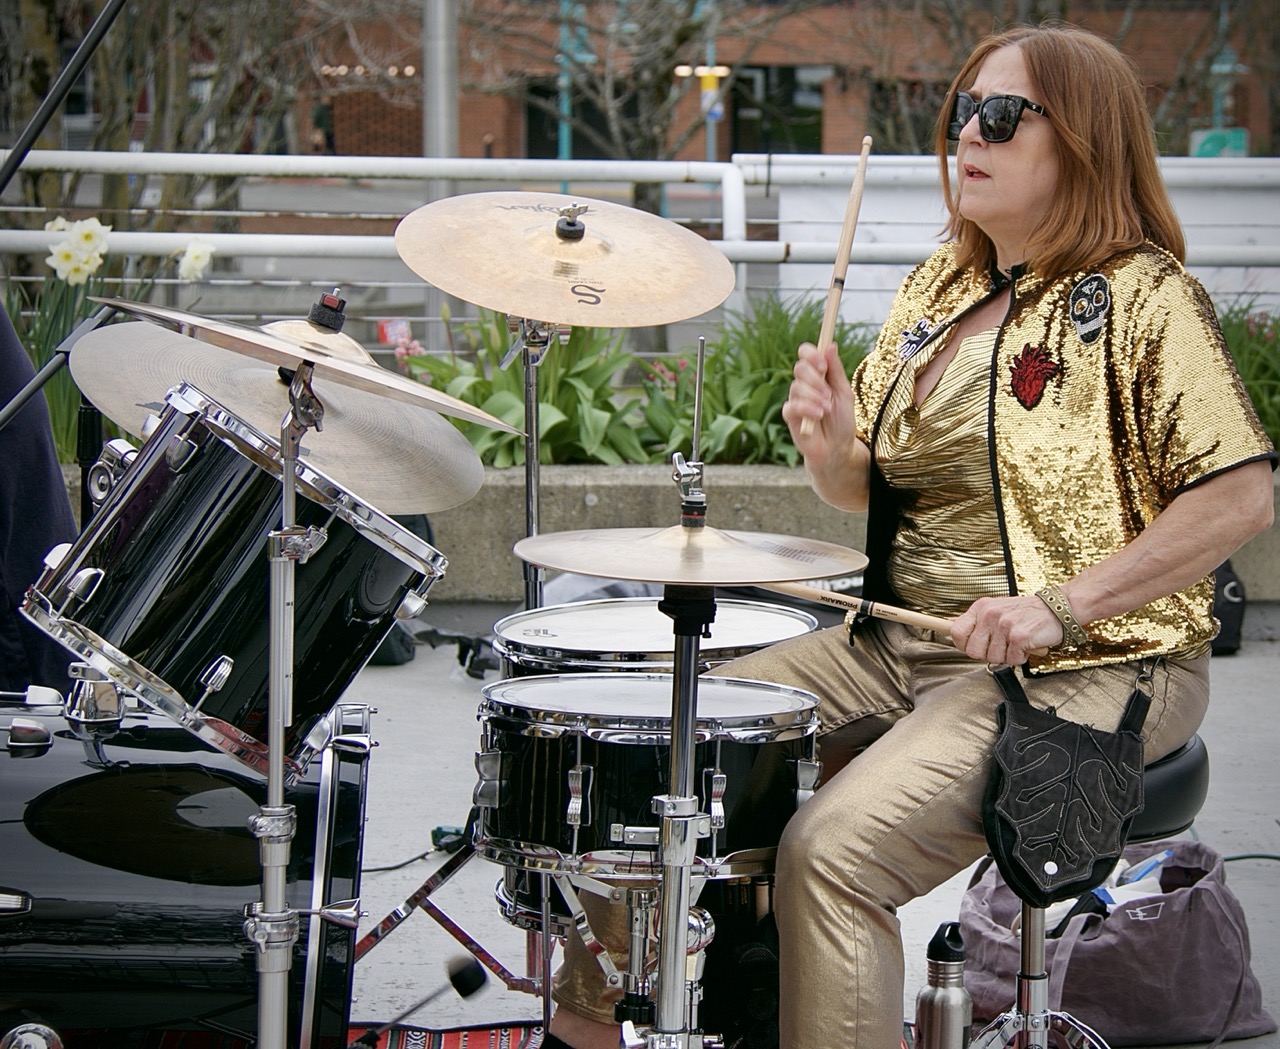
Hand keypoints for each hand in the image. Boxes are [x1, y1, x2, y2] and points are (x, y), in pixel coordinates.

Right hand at [781, 341, 854, 464]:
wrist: (838, 448)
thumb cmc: (842, 421)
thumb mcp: (845, 393)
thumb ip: (836, 371)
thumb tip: (831, 345)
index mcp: (817, 375)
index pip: (806, 354)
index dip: (811, 354)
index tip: (823, 365)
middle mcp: (804, 385)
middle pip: (800, 368)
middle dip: (815, 378)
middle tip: (828, 392)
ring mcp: (795, 399)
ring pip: (797, 387)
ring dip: (815, 397)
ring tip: (827, 409)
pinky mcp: (789, 416)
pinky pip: (792, 405)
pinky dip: (807, 408)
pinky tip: (818, 415)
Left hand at [951, 594, 1063, 664]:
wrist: (1057, 609)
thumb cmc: (1026, 612)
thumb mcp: (995, 608)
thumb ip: (974, 619)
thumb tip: (949, 624)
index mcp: (981, 607)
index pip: (956, 632)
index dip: (963, 645)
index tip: (974, 646)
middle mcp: (990, 614)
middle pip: (973, 651)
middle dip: (988, 654)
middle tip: (1002, 646)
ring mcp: (1004, 625)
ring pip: (993, 658)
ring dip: (1006, 656)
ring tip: (1016, 642)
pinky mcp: (1019, 636)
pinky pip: (1011, 660)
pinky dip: (1020, 657)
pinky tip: (1026, 645)